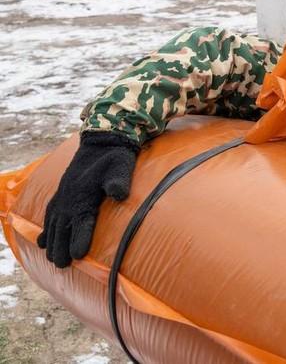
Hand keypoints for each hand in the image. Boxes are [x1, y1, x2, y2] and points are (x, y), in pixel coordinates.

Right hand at [37, 132, 138, 267]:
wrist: (102, 142)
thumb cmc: (115, 158)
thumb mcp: (120, 167)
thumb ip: (119, 181)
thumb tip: (120, 195)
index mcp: (85, 196)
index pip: (81, 222)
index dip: (80, 239)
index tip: (78, 256)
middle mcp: (70, 199)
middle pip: (63, 228)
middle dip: (61, 247)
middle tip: (62, 266)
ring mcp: (63, 197)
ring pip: (54, 224)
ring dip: (52, 242)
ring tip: (52, 259)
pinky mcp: (60, 194)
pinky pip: (49, 214)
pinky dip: (45, 228)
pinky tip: (41, 241)